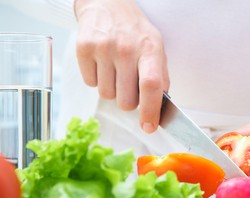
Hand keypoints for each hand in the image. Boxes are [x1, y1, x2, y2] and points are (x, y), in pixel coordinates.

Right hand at [74, 0, 168, 132]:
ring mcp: (103, 48)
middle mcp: (126, 48)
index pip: (151, 86)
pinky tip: (102, 63)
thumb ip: (160, 78)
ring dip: (112, 90)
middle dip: (129, 101)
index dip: (150, 111)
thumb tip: (159, 109)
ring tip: (115, 69)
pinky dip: (97, 79)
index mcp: (150, 49)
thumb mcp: (156, 49)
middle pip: (126, 100)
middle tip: (129, 85)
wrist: (108, 4)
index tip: (149, 126)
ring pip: (106, 95)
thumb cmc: (135, 31)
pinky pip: (90, 84)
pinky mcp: (83, 48)